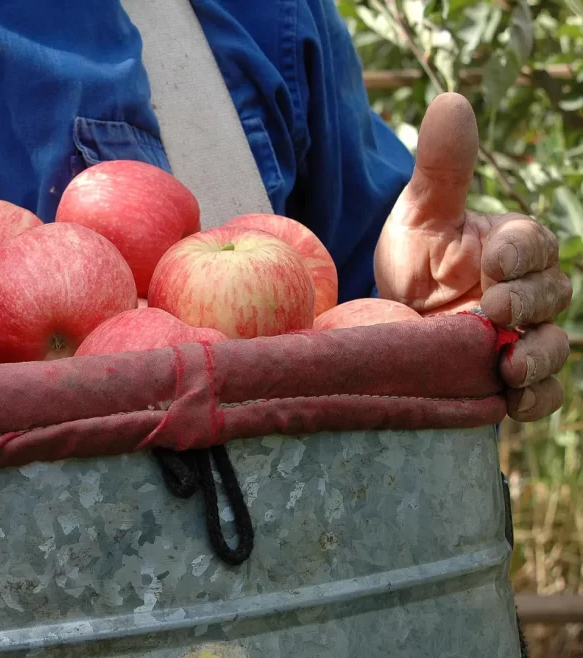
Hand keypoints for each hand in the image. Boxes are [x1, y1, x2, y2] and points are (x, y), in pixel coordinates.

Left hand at [373, 92, 571, 421]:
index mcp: (513, 246)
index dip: (519, 252)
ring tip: (508, 366)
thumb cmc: (414, 257)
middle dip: (526, 302)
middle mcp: (528, 291)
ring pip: (553, 345)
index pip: (533, 243)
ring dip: (537, 356)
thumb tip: (451, 101)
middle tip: (490, 308)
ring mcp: (523, 336)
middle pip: (551, 295)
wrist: (388, 315)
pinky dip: (534, 400)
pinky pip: (542, 394)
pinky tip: (510, 403)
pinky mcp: (509, 378)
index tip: (491, 260)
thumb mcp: (418, 214)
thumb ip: (442, 168)